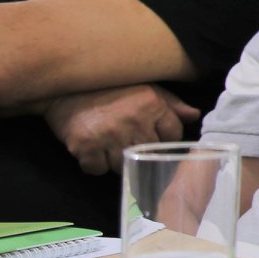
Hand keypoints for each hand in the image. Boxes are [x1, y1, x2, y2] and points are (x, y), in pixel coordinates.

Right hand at [43, 84, 199, 174]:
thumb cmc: (111, 87)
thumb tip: (194, 116)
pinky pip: (97, 170)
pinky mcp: (85, 146)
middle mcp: (134, 121)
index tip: (152, 136)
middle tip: (126, 140)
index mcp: (153, 104)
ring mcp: (109, 135)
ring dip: (116, 160)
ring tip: (107, 143)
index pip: (173, 135)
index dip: (163, 138)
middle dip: (140, 150)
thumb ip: (172, 104)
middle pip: (149, 153)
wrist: (64, 87)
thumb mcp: (146, 87)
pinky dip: (94, 164)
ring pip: (123, 166)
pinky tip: (92, 149)